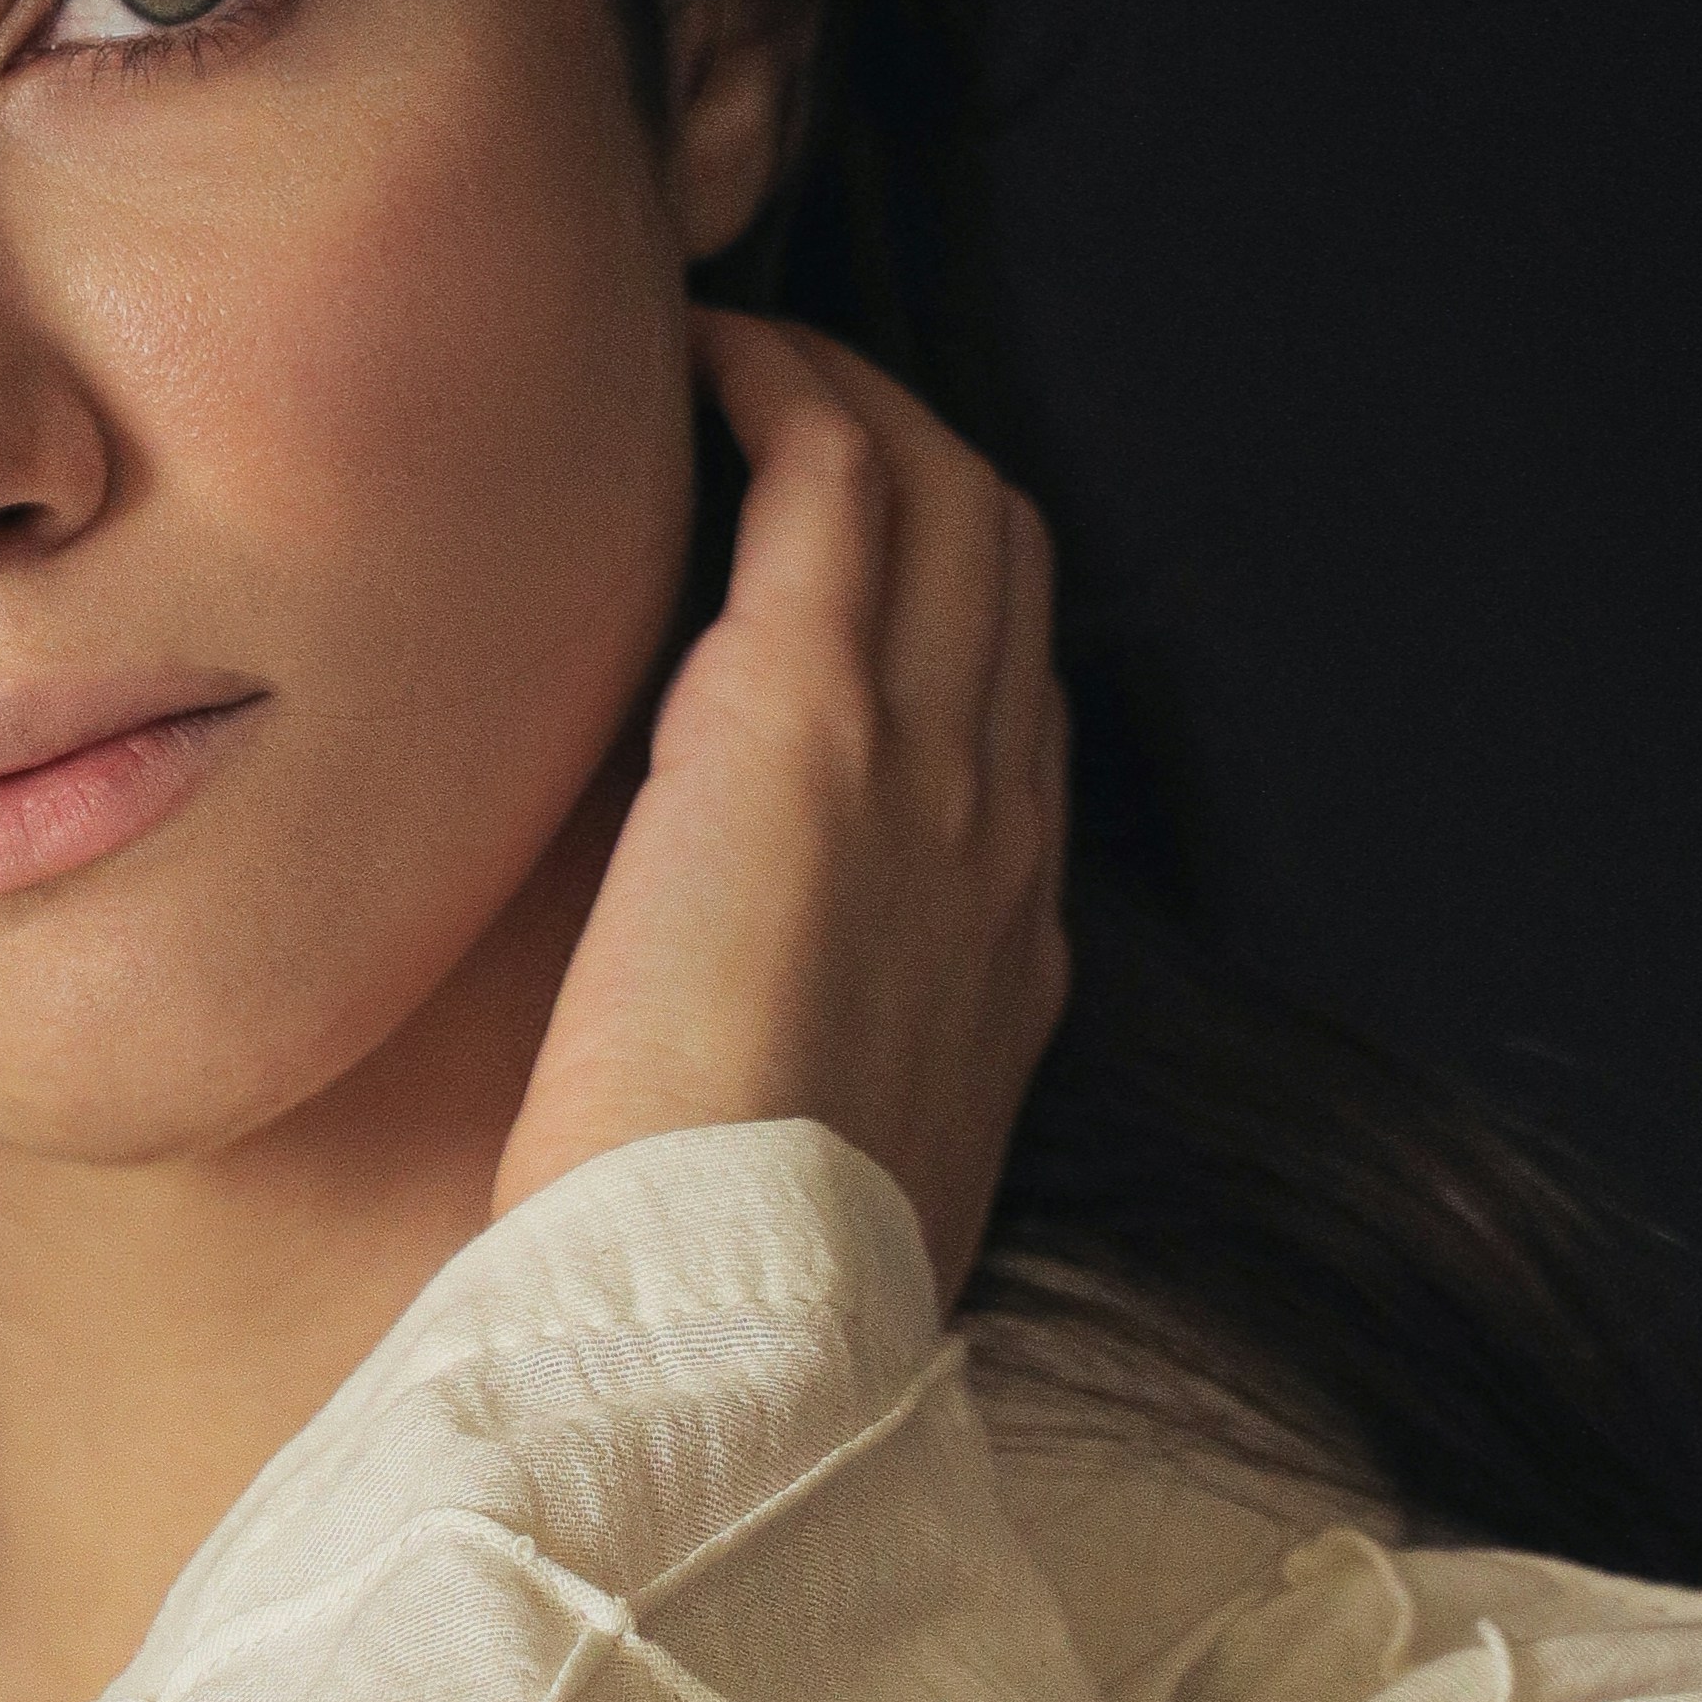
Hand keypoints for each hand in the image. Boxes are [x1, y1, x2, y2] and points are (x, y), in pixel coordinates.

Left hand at [493, 313, 1070, 1301]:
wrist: (724, 1339)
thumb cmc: (710, 1300)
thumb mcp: (797, 1189)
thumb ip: (786, 1094)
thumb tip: (690, 1071)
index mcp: (1000, 960)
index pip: (1011, 723)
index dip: (935, 622)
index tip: (816, 582)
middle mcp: (999, 842)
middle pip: (1008, 576)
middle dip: (911, 469)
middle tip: (769, 421)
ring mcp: (929, 767)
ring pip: (946, 495)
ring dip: (845, 397)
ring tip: (727, 364)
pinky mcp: (811, 718)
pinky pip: (837, 471)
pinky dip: (780, 387)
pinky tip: (691, 362)